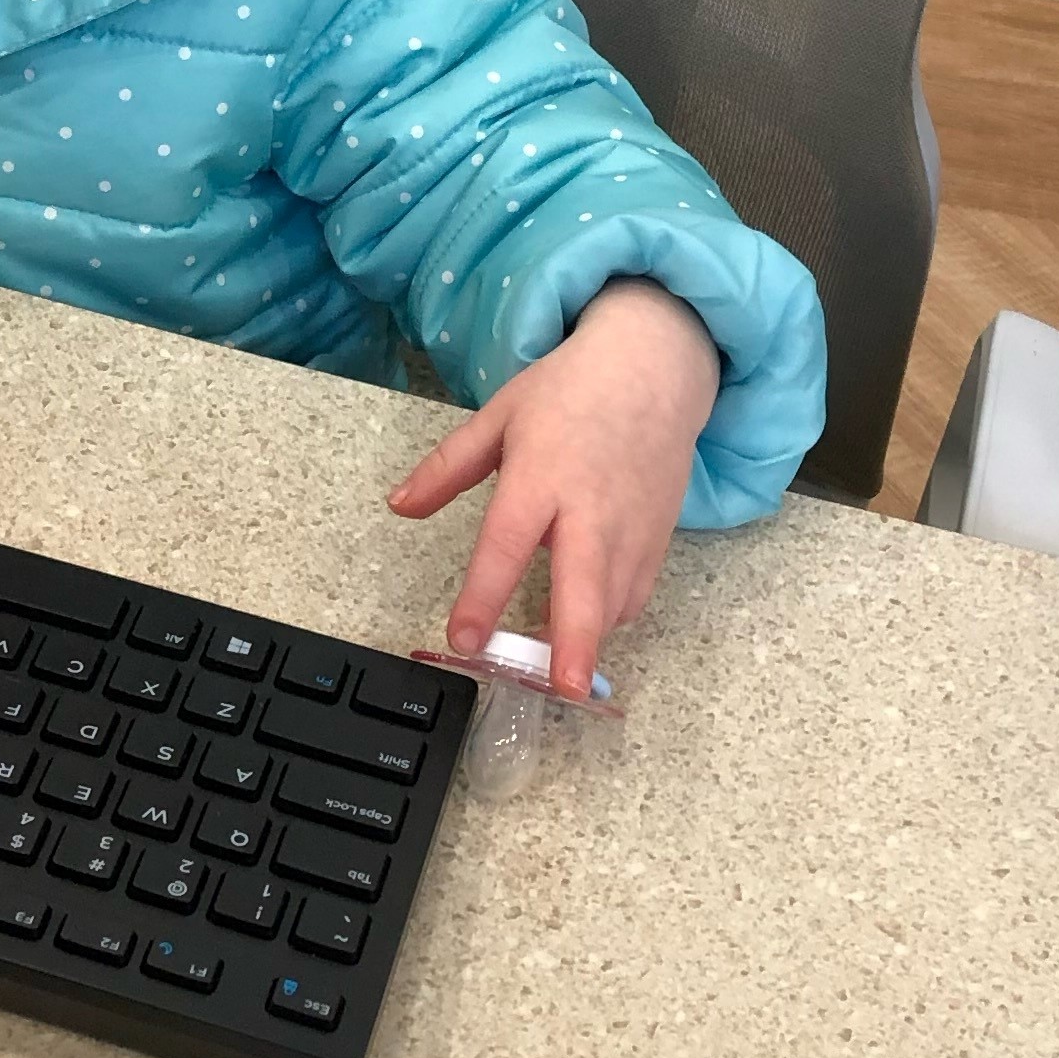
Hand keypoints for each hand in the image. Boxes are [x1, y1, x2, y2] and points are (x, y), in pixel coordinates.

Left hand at [386, 280, 719, 699]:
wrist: (653, 367)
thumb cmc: (569, 390)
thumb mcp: (500, 416)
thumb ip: (448, 467)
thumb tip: (399, 506)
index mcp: (540, 477)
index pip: (506, 545)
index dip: (483, 596)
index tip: (464, 639)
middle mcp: (590, 510)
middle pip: (583, 588)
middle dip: (574, 645)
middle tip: (562, 690)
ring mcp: (631, 528)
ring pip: (613, 602)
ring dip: (586, 641)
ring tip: (556, 673)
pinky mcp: (659, 537)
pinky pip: (635, 594)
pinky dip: (611, 617)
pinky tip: (586, 624)